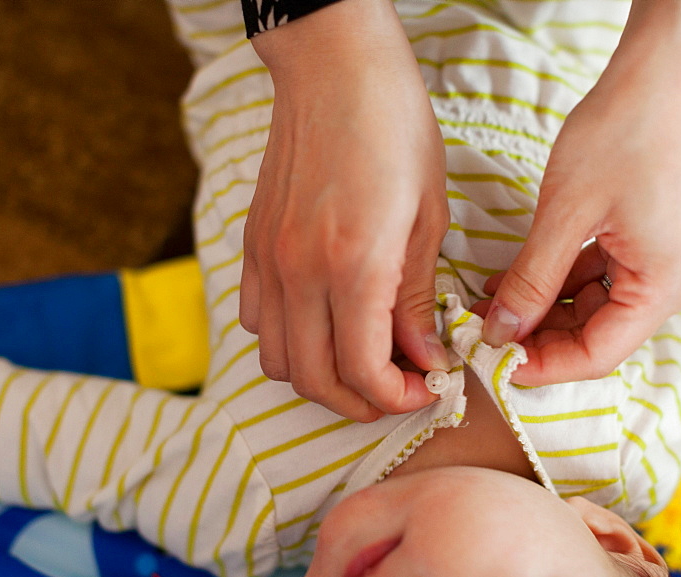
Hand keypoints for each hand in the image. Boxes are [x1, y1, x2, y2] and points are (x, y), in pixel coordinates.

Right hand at [243, 0, 450, 421]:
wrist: (335, 68)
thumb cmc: (394, 129)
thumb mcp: (428, 217)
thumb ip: (417, 298)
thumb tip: (423, 356)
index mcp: (354, 264)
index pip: (362, 370)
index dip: (396, 398)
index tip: (426, 389)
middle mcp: (299, 271)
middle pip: (314, 379)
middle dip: (359, 403)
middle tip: (396, 392)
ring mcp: (268, 259)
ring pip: (278, 359)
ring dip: (321, 377)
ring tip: (362, 362)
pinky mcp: (253, 245)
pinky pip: (256, 320)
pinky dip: (289, 341)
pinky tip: (325, 323)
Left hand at [476, 0, 680, 385]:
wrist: (667, 67)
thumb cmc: (626, 129)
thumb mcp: (565, 212)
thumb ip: (531, 281)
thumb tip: (500, 330)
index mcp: (668, 285)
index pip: (598, 355)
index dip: (542, 365)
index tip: (493, 362)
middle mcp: (680, 283)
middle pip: (599, 333)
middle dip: (539, 335)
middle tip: (483, 331)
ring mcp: (673, 262)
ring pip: (598, 305)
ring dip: (546, 306)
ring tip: (490, 304)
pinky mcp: (660, 241)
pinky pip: (607, 276)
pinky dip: (564, 279)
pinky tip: (518, 278)